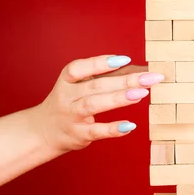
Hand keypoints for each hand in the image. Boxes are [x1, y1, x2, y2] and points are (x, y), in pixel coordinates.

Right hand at [31, 55, 162, 151]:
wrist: (45, 131)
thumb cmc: (70, 102)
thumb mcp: (79, 86)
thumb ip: (105, 77)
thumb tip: (141, 70)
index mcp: (67, 81)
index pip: (79, 68)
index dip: (100, 63)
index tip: (124, 59)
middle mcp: (67, 97)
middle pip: (96, 85)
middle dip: (124, 80)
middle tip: (149, 78)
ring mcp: (72, 116)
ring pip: (94, 105)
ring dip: (118, 99)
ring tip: (141, 94)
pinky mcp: (78, 135)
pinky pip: (96, 131)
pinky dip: (113, 129)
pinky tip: (130, 125)